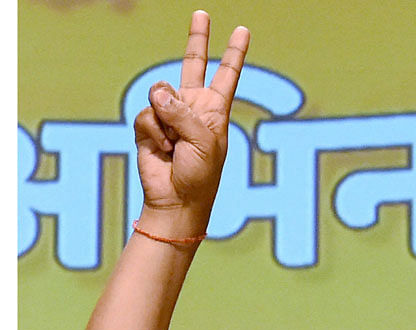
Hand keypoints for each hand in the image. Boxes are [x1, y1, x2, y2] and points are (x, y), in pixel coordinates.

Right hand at [133, 11, 249, 235]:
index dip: (234, 53)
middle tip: (202, 13)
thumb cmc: (200, 176)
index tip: (242, 31)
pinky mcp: (148, 125)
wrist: (176, 200)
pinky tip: (162, 150)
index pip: (227, 75)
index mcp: (215, 111)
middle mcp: (193, 107)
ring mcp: (170, 114)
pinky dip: (155, 133)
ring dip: (168, 122)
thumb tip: (157, 93)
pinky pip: (147, 115)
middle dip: (197, 39)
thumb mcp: (204, 143)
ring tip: (176, 146)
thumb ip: (183, 113)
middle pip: (193, 65)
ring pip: (161, 95)